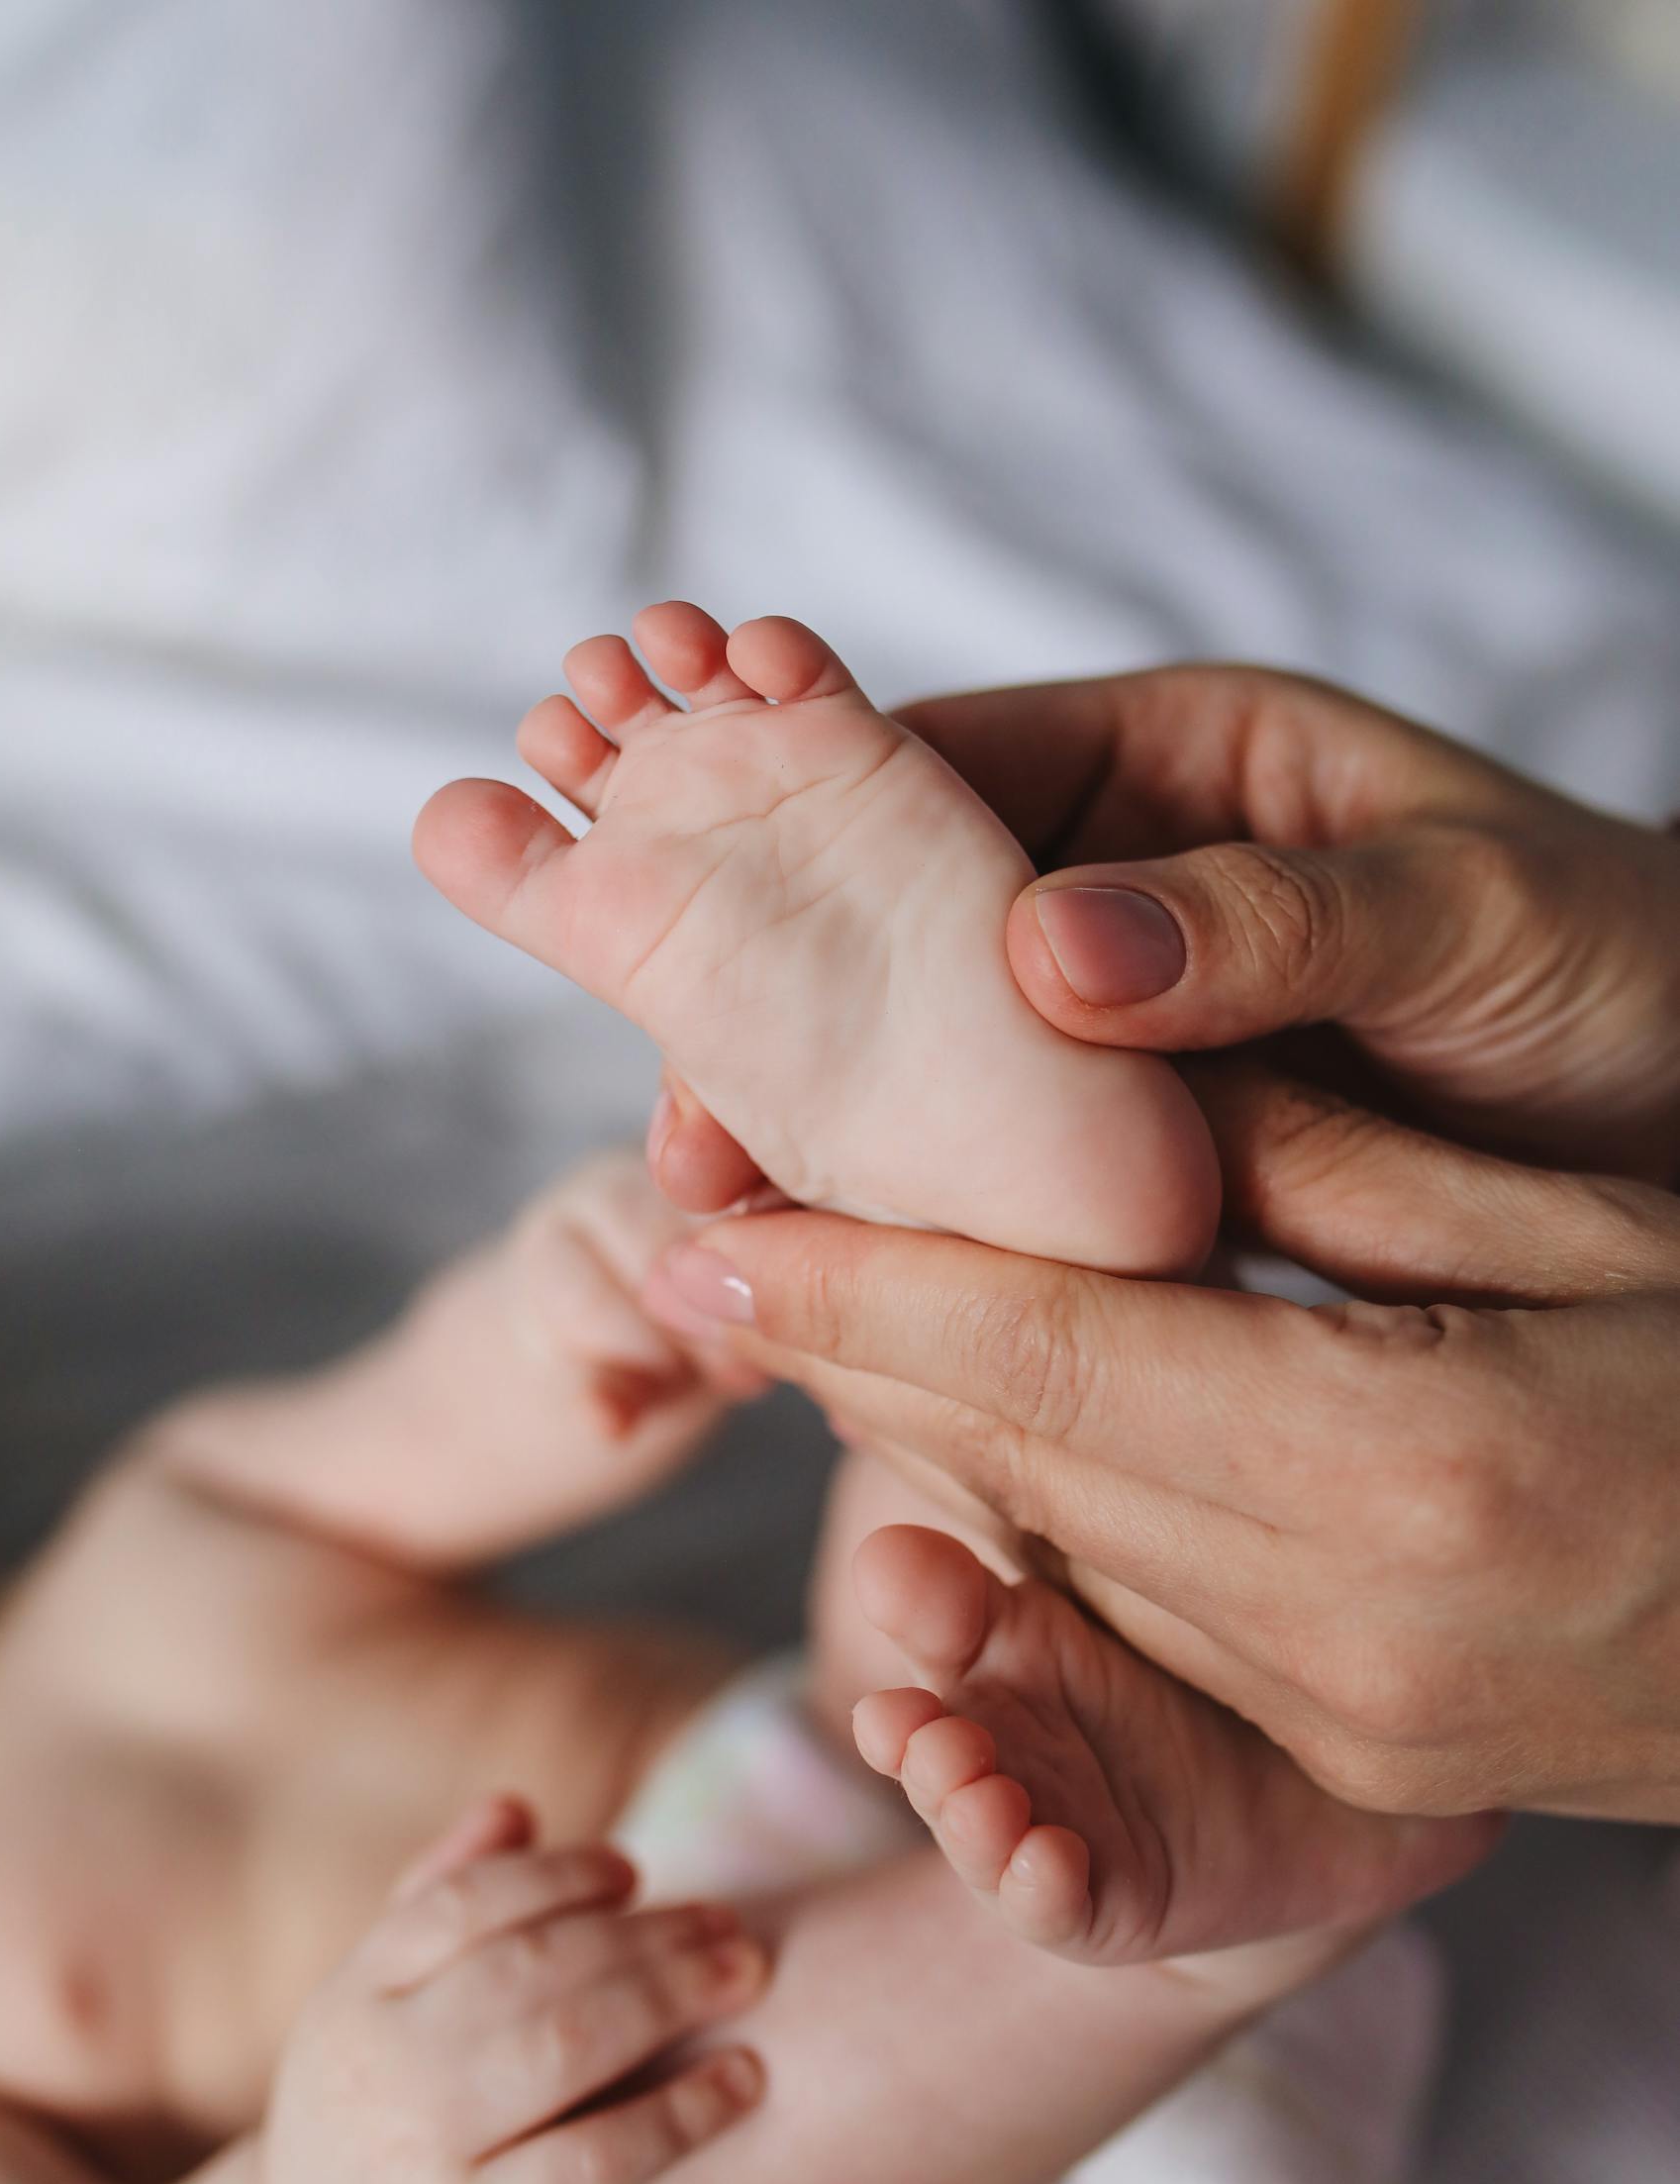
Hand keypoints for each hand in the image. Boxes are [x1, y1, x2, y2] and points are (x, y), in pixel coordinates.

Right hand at [258, 1799, 765, 2183]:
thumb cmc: (374, 2110)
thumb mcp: (375, 2002)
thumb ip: (437, 1897)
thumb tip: (515, 1806)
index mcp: (352, 1995)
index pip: (462, 1906)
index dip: (558, 1876)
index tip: (635, 1869)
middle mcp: (379, 2066)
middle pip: (528, 1969)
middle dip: (642, 1935)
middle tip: (729, 1921)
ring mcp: (423, 2154)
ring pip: (563, 2048)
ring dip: (670, 1998)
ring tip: (746, 1973)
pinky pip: (592, 2163)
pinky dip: (678, 2115)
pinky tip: (743, 2081)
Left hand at [642, 1083, 1679, 1823]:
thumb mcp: (1572, 1226)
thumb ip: (1326, 1173)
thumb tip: (1095, 1100)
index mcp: (1403, 1466)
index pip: (1047, 1357)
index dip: (853, 1290)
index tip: (698, 1229)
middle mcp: (1347, 1631)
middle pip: (1021, 1463)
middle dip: (852, 1350)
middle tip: (714, 1241)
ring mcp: (1352, 1728)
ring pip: (1063, 1548)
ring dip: (932, 1428)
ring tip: (819, 1304)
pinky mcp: (1363, 1768)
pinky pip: (1148, 1615)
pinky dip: (1052, 1508)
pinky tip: (991, 1417)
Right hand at [650, 666, 1679, 1208]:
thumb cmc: (1631, 962)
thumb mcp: (1475, 913)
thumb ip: (1278, 918)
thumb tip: (1053, 948)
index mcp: (1169, 764)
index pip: (931, 777)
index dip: (802, 862)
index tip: (715, 982)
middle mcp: (1122, 887)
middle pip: (897, 937)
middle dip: (788, 1035)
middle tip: (702, 1162)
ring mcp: (1130, 1033)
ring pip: (941, 1077)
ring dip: (853, 1153)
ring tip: (758, 1253)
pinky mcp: (1155, 1158)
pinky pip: (1021, 1182)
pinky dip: (955, 1238)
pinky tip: (893, 1312)